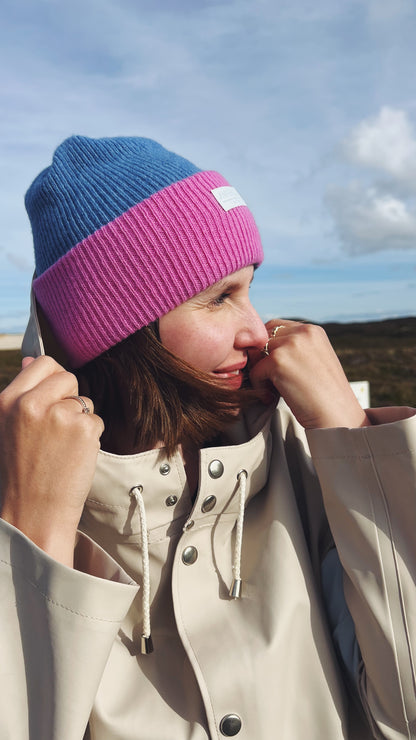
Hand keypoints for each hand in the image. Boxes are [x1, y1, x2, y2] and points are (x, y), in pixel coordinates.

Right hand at [0, 356, 103, 565]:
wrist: (33, 513)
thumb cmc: (21, 472)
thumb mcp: (8, 427)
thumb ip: (22, 393)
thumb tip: (30, 358)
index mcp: (8, 400)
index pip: (43, 363)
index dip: (54, 381)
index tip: (52, 401)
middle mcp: (32, 403)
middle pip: (68, 377)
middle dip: (69, 398)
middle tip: (57, 430)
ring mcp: (60, 415)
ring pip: (85, 401)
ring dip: (80, 420)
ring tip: (61, 448)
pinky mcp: (85, 429)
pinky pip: (97, 420)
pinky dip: (91, 437)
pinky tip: (74, 457)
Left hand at [249, 320, 369, 429]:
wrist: (338, 416)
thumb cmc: (326, 395)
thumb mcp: (316, 360)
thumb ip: (296, 349)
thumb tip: (264, 349)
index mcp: (313, 330)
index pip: (277, 327)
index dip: (270, 348)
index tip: (275, 369)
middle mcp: (303, 332)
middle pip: (264, 337)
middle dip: (262, 357)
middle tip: (269, 380)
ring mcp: (290, 345)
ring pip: (258, 353)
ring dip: (260, 372)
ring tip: (273, 390)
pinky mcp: (278, 361)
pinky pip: (255, 371)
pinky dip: (259, 387)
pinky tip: (272, 398)